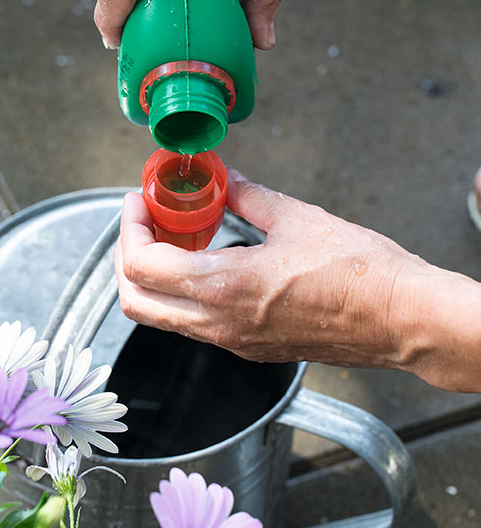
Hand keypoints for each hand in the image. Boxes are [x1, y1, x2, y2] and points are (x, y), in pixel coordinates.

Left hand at [115, 169, 428, 370]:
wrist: (399, 319)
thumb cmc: (360, 274)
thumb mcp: (296, 218)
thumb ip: (249, 196)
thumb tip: (227, 180)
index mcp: (224, 288)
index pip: (140, 266)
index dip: (129, 229)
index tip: (138, 202)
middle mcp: (220, 324)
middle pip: (136, 302)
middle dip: (128, 257)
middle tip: (146, 221)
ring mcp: (233, 342)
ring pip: (163, 317)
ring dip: (155, 276)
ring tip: (179, 235)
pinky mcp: (251, 348)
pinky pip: (196, 324)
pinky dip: (185, 292)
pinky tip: (211, 260)